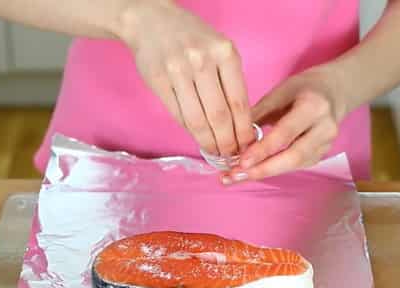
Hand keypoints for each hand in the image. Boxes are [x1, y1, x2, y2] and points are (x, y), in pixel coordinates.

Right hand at [118, 0, 253, 156]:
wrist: (152, 20)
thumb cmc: (193, 38)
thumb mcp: (220, 50)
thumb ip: (230, 81)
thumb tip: (240, 124)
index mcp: (225, 53)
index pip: (238, 102)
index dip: (243, 130)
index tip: (247, 146)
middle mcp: (202, 61)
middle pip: (219, 115)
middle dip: (227, 142)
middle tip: (231, 155)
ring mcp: (178, 71)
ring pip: (197, 119)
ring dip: (208, 141)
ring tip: (216, 152)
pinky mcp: (158, 81)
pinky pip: (178, 114)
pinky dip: (190, 131)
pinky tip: (198, 137)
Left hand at [221, 67, 345, 183]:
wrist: (335, 92)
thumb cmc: (304, 88)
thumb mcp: (280, 91)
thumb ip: (259, 113)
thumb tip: (234, 137)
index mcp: (314, 107)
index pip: (285, 133)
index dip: (263, 150)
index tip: (240, 162)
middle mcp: (325, 128)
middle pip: (293, 157)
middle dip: (263, 169)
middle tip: (236, 176)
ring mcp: (327, 144)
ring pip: (294, 165)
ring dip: (265, 172)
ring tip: (238, 176)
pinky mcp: (322, 154)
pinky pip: (296, 166)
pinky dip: (274, 169)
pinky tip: (255, 171)